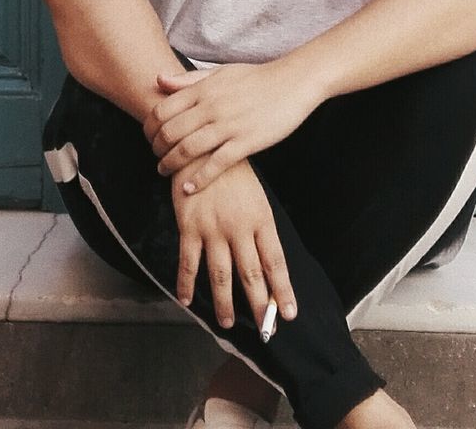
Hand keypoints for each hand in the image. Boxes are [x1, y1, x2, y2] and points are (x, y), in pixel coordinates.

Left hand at [144, 61, 318, 193]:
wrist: (292, 82)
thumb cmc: (256, 77)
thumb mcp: (220, 72)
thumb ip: (188, 79)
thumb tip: (159, 80)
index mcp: (204, 89)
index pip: (163, 110)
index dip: (149, 127)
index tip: (149, 136)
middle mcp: (212, 107)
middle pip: (170, 132)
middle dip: (156, 148)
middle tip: (155, 156)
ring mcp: (229, 125)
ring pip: (188, 150)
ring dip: (170, 164)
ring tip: (164, 172)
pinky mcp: (246, 142)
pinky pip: (216, 164)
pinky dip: (199, 179)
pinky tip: (188, 188)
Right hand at [172, 157, 297, 330]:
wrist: (202, 145)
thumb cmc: (233, 172)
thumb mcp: (256, 197)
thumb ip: (259, 229)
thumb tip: (266, 265)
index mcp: (261, 218)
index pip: (276, 262)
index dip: (283, 290)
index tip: (289, 313)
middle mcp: (239, 227)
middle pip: (252, 275)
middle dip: (259, 306)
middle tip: (264, 329)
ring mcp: (213, 228)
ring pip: (221, 275)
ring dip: (225, 303)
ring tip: (226, 322)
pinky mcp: (189, 226)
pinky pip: (188, 262)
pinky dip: (186, 283)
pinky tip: (187, 300)